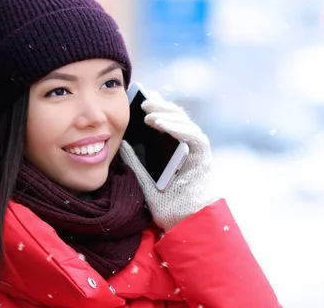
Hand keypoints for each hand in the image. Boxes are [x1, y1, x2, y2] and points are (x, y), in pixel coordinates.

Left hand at [119, 93, 216, 229]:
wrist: (184, 223)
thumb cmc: (167, 203)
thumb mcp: (144, 177)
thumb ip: (135, 160)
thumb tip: (119, 142)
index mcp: (176, 148)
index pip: (167, 121)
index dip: (156, 108)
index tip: (140, 100)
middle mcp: (189, 146)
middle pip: (176, 117)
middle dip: (160, 106)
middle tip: (143, 101)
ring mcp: (198, 150)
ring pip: (185, 122)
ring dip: (166, 115)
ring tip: (148, 114)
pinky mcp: (204, 156)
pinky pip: (193, 136)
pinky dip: (178, 127)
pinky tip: (162, 123)